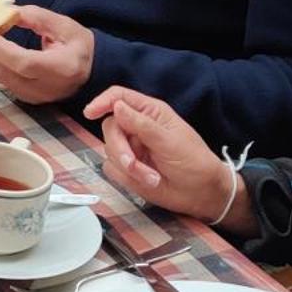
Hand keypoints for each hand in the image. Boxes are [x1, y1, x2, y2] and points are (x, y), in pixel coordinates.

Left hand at [0, 4, 93, 104]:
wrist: (90, 74)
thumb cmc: (79, 47)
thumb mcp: (67, 27)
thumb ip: (41, 19)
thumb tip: (11, 12)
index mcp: (61, 69)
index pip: (25, 63)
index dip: (1, 50)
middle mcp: (44, 88)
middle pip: (4, 73)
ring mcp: (32, 96)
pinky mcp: (22, 96)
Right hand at [82, 86, 245, 227]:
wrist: (201, 194)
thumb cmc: (194, 162)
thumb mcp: (170, 141)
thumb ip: (141, 124)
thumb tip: (117, 106)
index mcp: (149, 112)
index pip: (118, 97)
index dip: (102, 102)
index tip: (90, 113)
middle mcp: (136, 127)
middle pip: (110, 127)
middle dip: (119, 148)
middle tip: (132, 164)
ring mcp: (131, 148)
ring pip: (108, 149)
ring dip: (127, 166)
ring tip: (151, 176)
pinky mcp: (127, 168)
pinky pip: (111, 168)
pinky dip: (126, 177)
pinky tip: (146, 181)